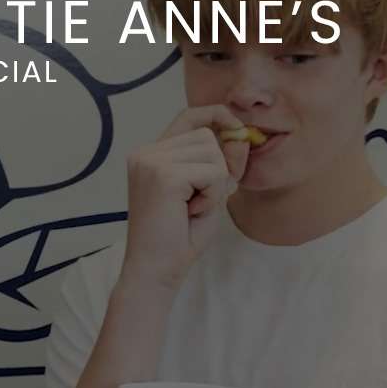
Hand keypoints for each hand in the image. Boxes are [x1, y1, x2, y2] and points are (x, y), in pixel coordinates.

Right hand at [121, 105, 248, 287]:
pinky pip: (212, 172)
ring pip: (212, 151)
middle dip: (219, 165)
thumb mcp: (206, 194)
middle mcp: (145, 153)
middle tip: (204, 200)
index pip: (188, 115)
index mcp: (149, 155)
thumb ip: (220, 164)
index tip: (237, 129)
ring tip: (192, 208)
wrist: (155, 271)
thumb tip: (241, 135)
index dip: (216, 116)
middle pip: (206, 134)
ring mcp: (151, 161)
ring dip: (215, 183)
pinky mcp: (163, 175)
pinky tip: (191, 213)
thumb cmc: (177, 240)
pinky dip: (212, 195)